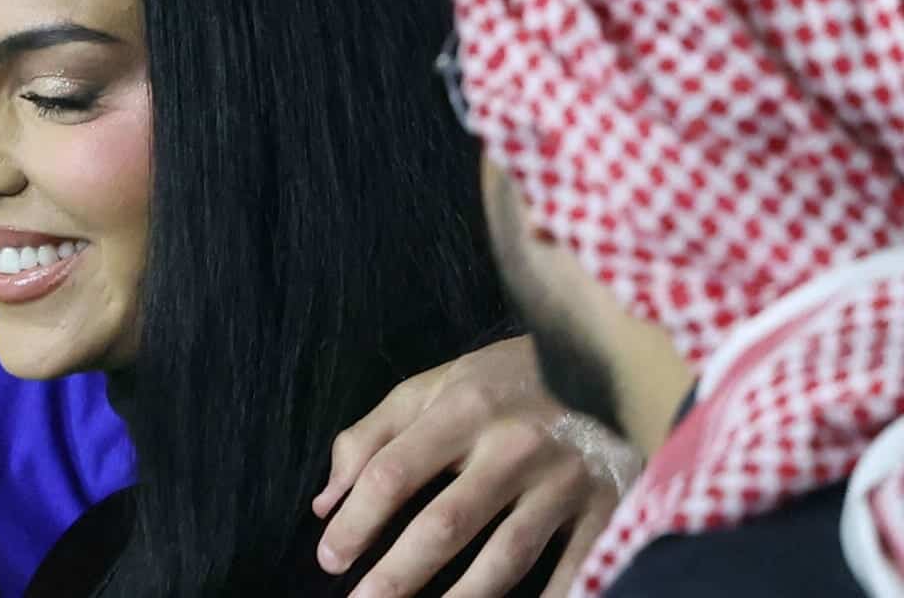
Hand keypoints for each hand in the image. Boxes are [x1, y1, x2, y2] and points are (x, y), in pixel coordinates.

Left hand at [311, 336, 635, 597]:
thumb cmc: (504, 382)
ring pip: (504, 557)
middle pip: (445, 524)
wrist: (609, 359)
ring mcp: (564, 480)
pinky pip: (572, 569)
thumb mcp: (433, 387)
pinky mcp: (606, 507)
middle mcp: (513, 445)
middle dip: (396, 575)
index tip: (329, 558)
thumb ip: (372, 436)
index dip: (355, 521)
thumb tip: (325, 502)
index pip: (393, 473)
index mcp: (462, 409)